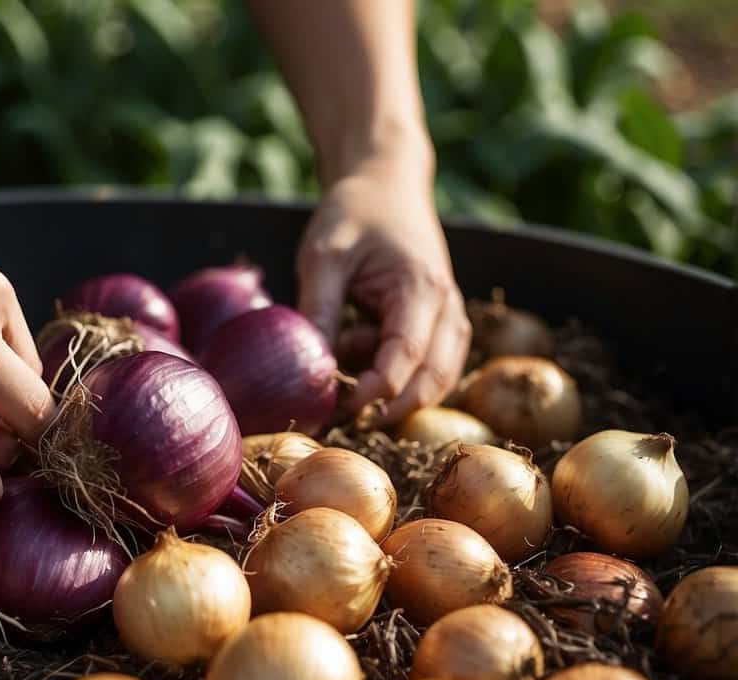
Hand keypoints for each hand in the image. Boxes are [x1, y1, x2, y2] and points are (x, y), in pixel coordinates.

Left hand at [296, 148, 469, 424]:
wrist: (385, 184)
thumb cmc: (352, 214)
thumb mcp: (323, 257)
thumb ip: (319, 309)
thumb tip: (308, 366)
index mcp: (420, 288)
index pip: (406, 357)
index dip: (375, 390)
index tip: (338, 405)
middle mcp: (447, 307)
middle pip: (432, 379)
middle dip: (389, 405)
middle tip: (340, 416)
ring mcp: (449, 317)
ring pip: (436, 379)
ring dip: (394, 391)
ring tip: (344, 376)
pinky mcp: (441, 323)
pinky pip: (430, 366)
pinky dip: (399, 375)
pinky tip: (358, 355)